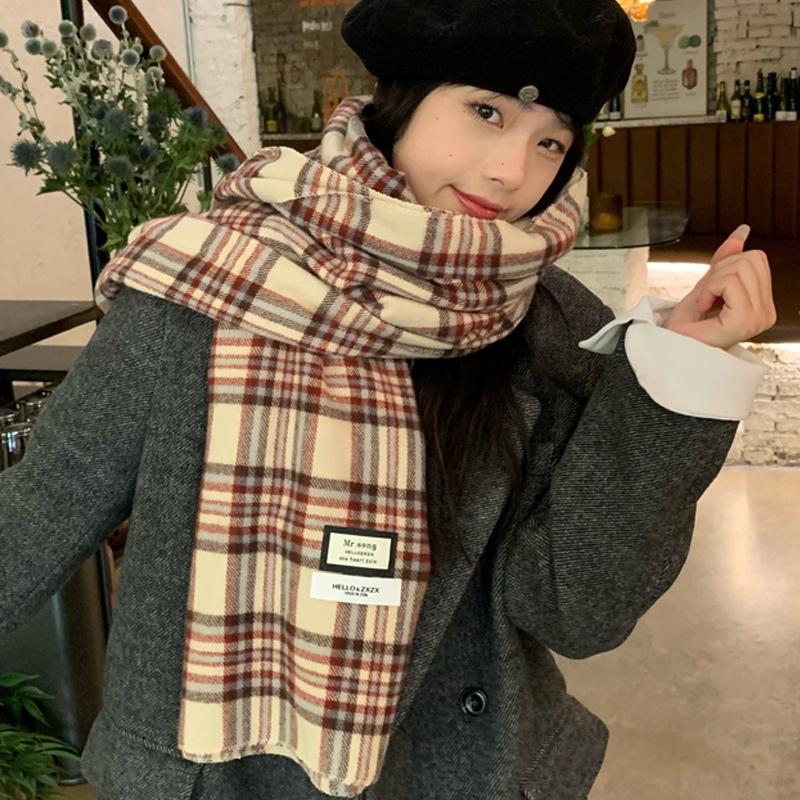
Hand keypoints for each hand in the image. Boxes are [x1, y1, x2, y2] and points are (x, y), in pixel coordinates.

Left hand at [662, 224, 776, 349]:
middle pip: (750, 259)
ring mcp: (759, 317)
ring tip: (706, 303)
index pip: (757, 258)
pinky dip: (710, 289)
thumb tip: (742, 231)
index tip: (713, 292)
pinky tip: (705, 307)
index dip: (726, 266)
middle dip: (719, 272)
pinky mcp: (745, 321)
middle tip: (707, 297)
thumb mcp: (708, 283)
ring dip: (713, 281)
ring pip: (741, 267)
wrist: (669, 345)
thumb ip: (726, 259)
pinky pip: (730, 281)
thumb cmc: (687, 322)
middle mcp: (767, 312)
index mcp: (764, 304)